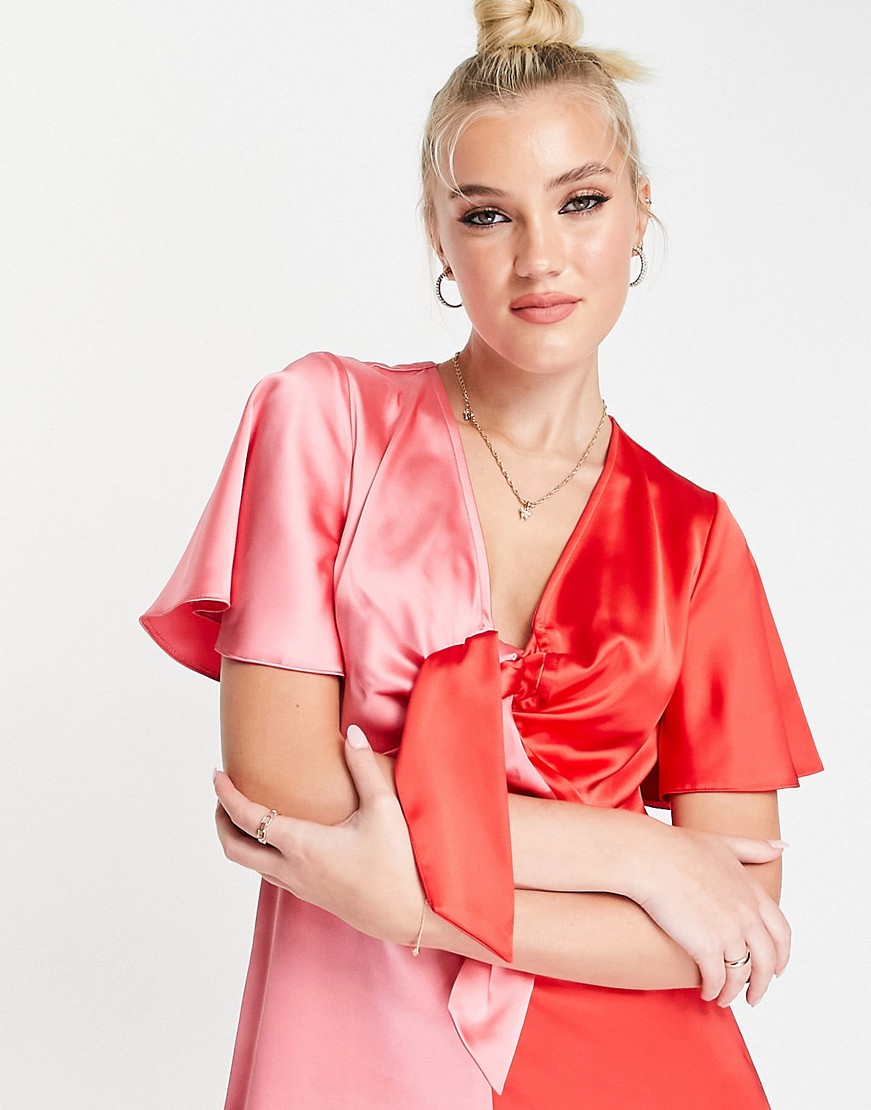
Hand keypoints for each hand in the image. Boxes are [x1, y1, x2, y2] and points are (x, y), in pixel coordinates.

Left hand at [214, 725, 424, 945]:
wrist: (411, 916)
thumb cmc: (398, 864)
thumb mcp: (383, 809)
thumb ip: (364, 767)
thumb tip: (352, 733)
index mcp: (302, 846)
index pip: (247, 819)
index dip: (226, 795)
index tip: (217, 774)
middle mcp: (292, 870)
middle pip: (233, 849)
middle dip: (220, 820)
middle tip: (223, 793)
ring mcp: (300, 887)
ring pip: (250, 865)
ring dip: (238, 838)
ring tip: (245, 811)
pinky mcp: (311, 895)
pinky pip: (269, 873)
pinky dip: (259, 852)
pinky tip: (278, 837)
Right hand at [628, 824, 789, 1006]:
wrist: (649, 858)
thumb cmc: (678, 848)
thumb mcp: (724, 844)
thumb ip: (755, 848)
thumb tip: (783, 847)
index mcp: (754, 892)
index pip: (781, 933)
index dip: (781, 955)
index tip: (775, 969)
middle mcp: (748, 915)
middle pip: (767, 960)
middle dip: (763, 983)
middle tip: (754, 996)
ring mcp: (729, 932)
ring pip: (743, 975)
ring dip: (736, 992)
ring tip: (725, 999)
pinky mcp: (706, 947)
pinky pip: (718, 980)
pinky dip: (715, 991)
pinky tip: (708, 993)